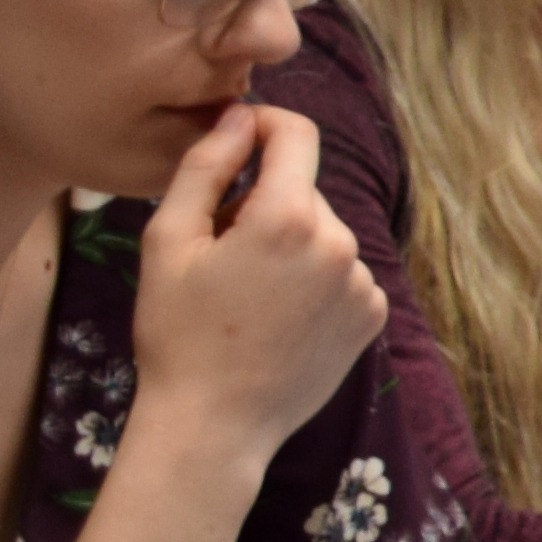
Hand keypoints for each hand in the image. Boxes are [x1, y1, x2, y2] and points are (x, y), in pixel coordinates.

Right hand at [125, 105, 386, 470]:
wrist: (215, 425)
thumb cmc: (178, 333)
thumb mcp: (168, 240)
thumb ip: (205, 165)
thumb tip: (239, 117)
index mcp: (288, 218)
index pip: (295, 133)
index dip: (262, 125)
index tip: (237, 139)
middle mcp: (341, 244)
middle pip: (302, 190)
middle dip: (262, 202)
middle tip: (219, 252)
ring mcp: (363, 283)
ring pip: (322, 232)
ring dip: (288, 243)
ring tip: (246, 293)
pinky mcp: (373, 315)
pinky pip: (341, 271)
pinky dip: (313, 279)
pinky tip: (277, 316)